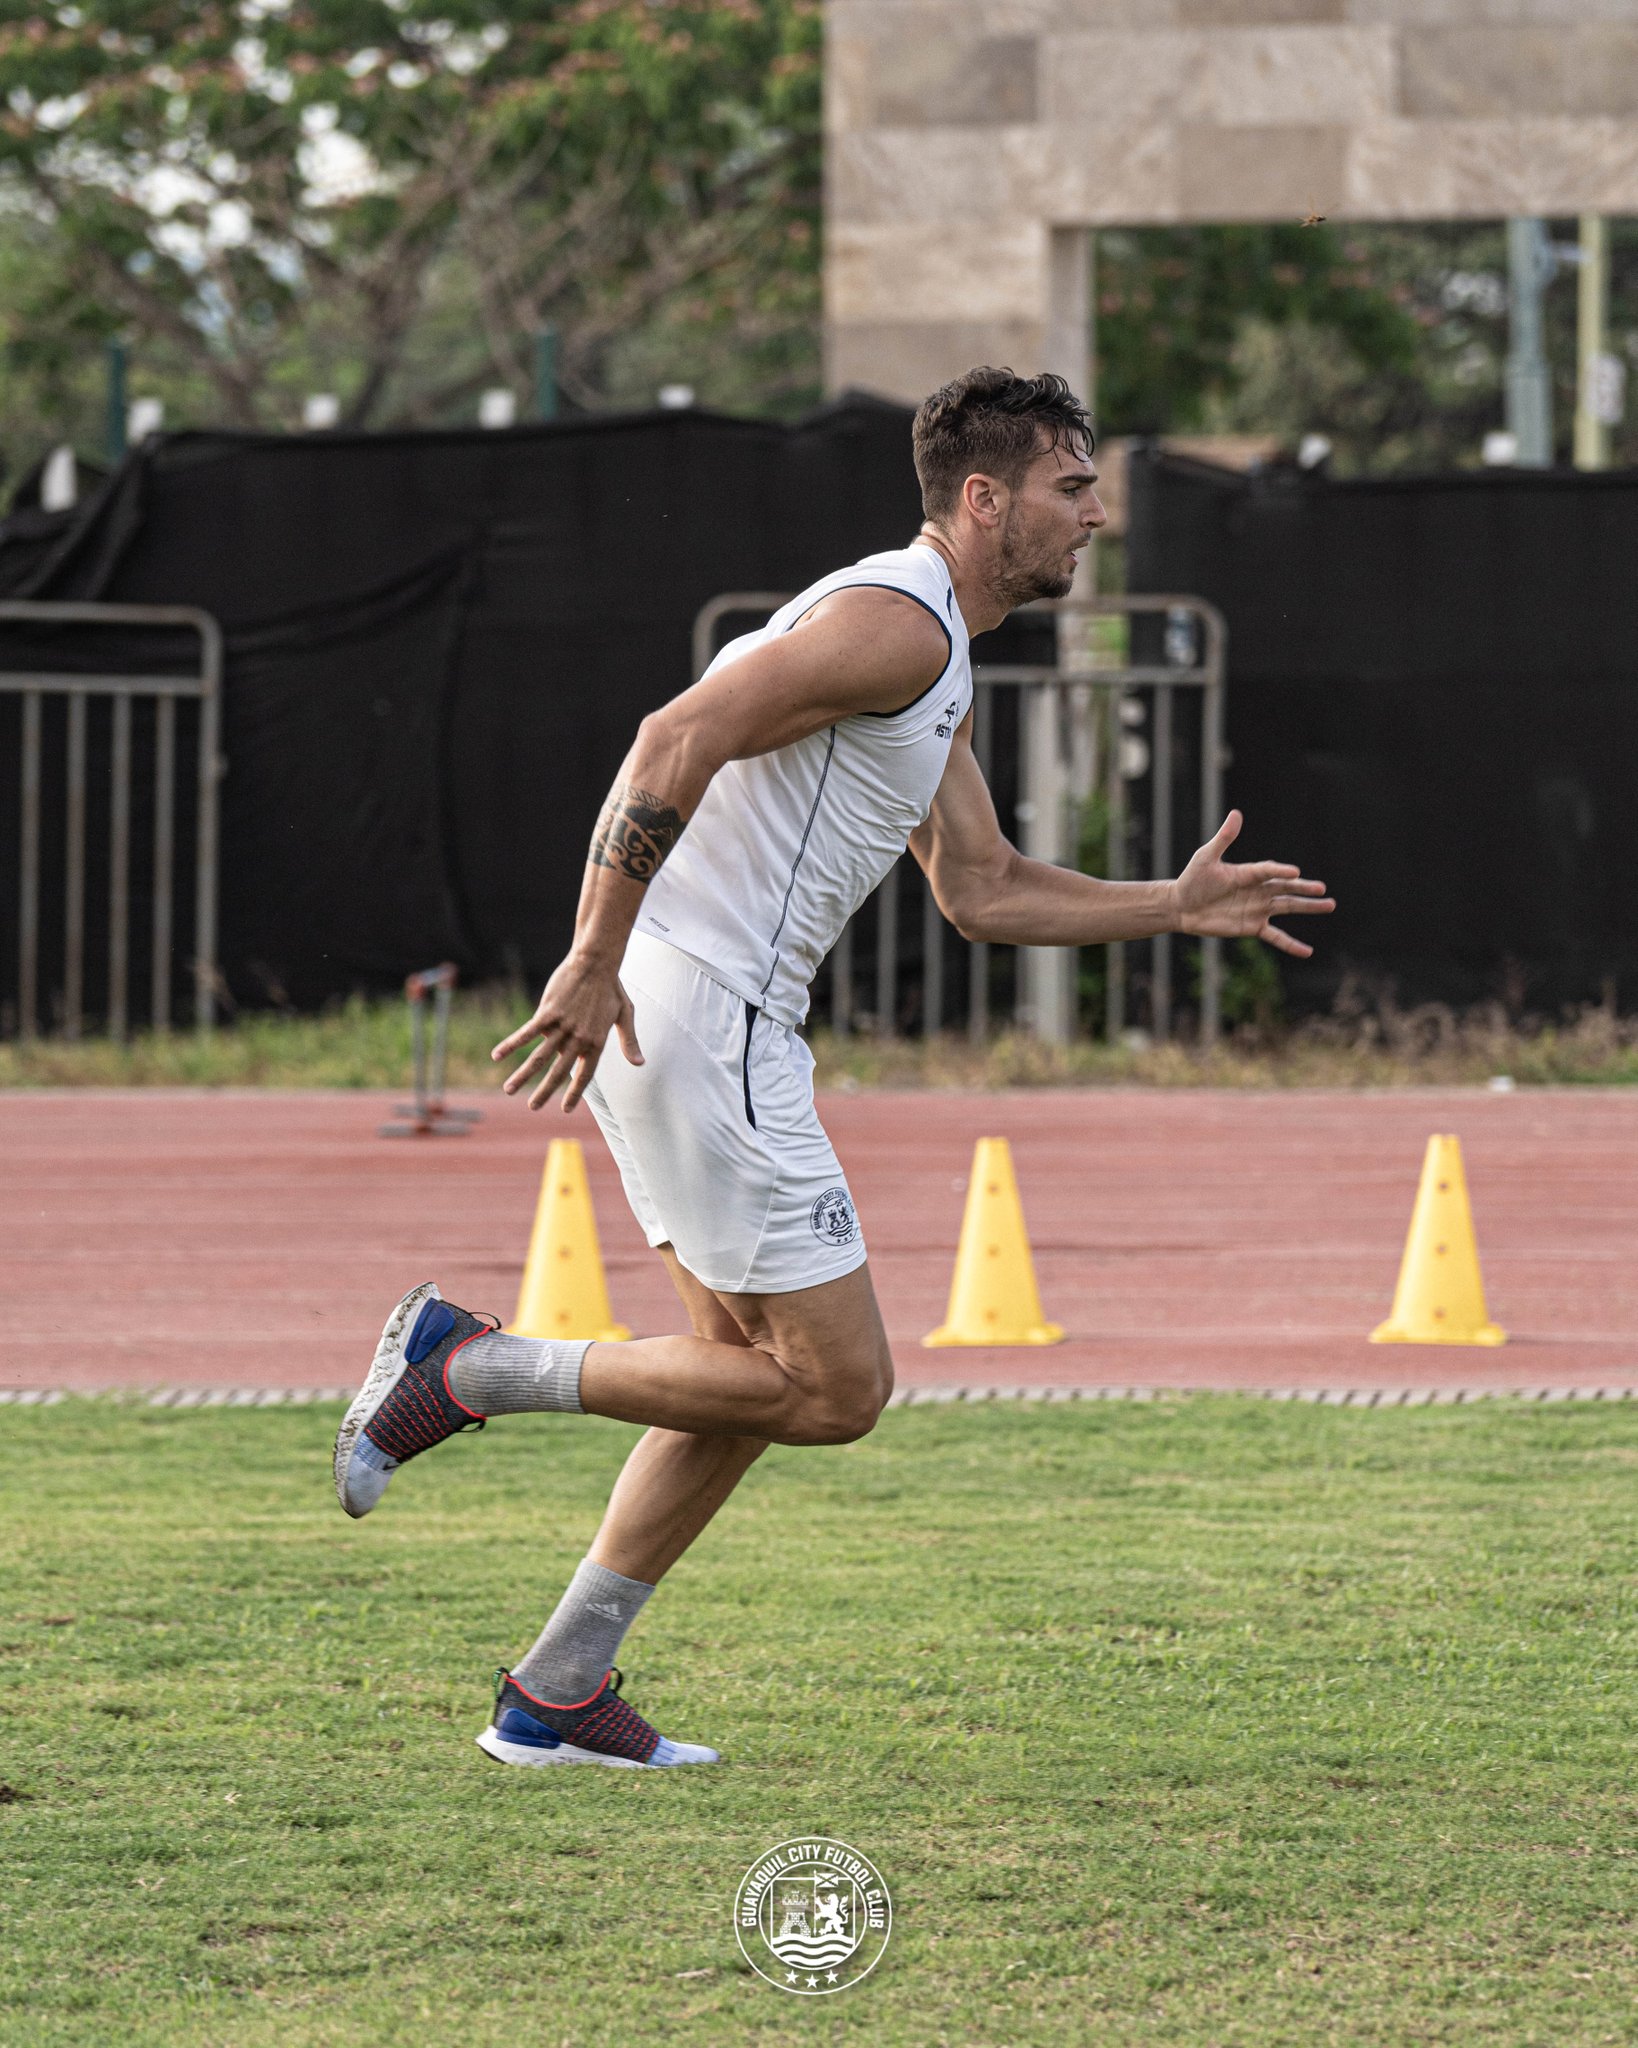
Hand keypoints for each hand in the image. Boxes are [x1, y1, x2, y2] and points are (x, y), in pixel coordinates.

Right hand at [491, 955, 643, 1110]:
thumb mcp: (626, 1015)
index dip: (575, 1093)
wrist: (596, 962)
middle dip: (544, 1092)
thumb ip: (629, 1041)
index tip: (566, 1109)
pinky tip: (497, 1055)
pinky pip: (526, 1033)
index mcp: (597, 1042)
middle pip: (559, 1072)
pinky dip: (511, 1045)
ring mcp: (562, 1026)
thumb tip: (640, 1064)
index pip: (584, 1075)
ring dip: (522, 1076)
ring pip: (539, 1057)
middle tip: (533, 1108)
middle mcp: (579, 1039)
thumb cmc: (611, 988)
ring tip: (508, 1090)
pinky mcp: (548, 1013)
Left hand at [1171, 811, 1334, 958]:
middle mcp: (1258, 890)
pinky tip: (1307, 951)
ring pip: (1287, 908)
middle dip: (1304, 888)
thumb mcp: (1206, 858)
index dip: (1280, 871)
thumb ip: (1223, 838)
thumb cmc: (1193, 879)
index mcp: (1248, 873)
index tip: (1294, 873)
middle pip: (1285, 888)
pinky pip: (1275, 936)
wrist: (1182, 907)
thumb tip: (1236, 814)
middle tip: (1322, 888)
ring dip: (1308, 907)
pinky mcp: (1253, 927)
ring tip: (1329, 905)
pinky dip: (1291, 944)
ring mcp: (1257, 909)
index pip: (1268, 871)